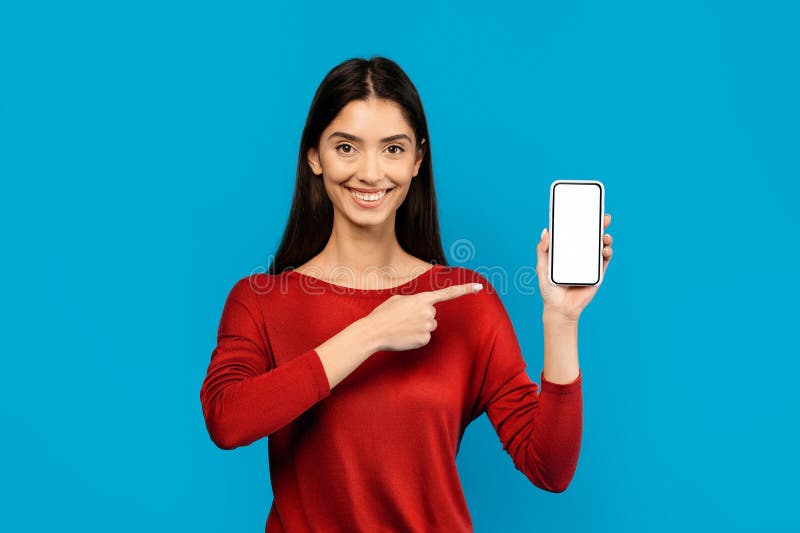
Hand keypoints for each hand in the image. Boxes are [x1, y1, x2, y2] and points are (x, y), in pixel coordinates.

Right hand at [365, 283, 482, 350]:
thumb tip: (420, 309)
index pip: (448, 293)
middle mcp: (429, 312)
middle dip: (421, 317)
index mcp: (423, 299)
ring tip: (402, 327)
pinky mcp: (425, 340)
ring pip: (429, 327)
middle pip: (432, 315)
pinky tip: (405, 336)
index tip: (479, 288)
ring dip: (418, 327)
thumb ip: (414, 301)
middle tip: (404, 319)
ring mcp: (428, 327)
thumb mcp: (398, 299)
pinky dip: (416, 338)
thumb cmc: (383, 314)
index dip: (465, 290)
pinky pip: (425, 338)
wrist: (374, 331)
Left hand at [536, 213, 613, 321]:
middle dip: (600, 225)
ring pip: (601, 246)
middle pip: (592, 236)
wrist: (560, 309)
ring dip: (606, 238)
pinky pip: (605, 260)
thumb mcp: (542, 266)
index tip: (587, 209)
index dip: (583, 220)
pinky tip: (606, 249)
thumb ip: (543, 249)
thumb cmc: (549, 288)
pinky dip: (608, 252)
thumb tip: (546, 230)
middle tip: (604, 217)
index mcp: (568, 251)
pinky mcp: (597, 273)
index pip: (576, 232)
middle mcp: (580, 255)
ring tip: (604, 236)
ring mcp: (590, 263)